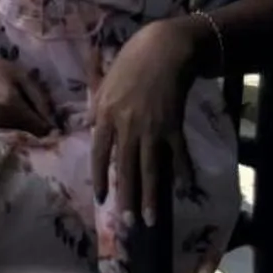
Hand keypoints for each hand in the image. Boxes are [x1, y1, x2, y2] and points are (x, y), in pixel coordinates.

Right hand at [0, 46, 55, 134]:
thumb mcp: (23, 76)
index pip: (37, 126)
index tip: (57, 125)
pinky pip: (10, 129)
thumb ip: (39, 98)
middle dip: (39, 125)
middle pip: (30, 131)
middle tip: (40, 113)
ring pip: (20, 132)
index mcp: (12, 103)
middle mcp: (1, 116)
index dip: (50, 128)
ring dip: (28, 125)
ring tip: (27, 109)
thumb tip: (53, 122)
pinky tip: (14, 111)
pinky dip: (17, 124)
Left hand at [91, 18, 200, 225]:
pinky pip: (178, 156)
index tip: (101, 198)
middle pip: (124, 168)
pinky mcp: (173, 126)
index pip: (98, 153)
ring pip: (149, 169)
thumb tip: (87, 125)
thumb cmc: (131, 62)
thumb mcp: (105, 81)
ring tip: (150, 219)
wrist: (163, 50)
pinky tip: (185, 190)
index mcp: (106, 114)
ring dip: (150, 196)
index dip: (100, 177)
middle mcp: (126, 125)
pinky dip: (183, 173)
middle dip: (126, 197)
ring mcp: (150, 128)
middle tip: (127, 222)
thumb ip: (96, 105)